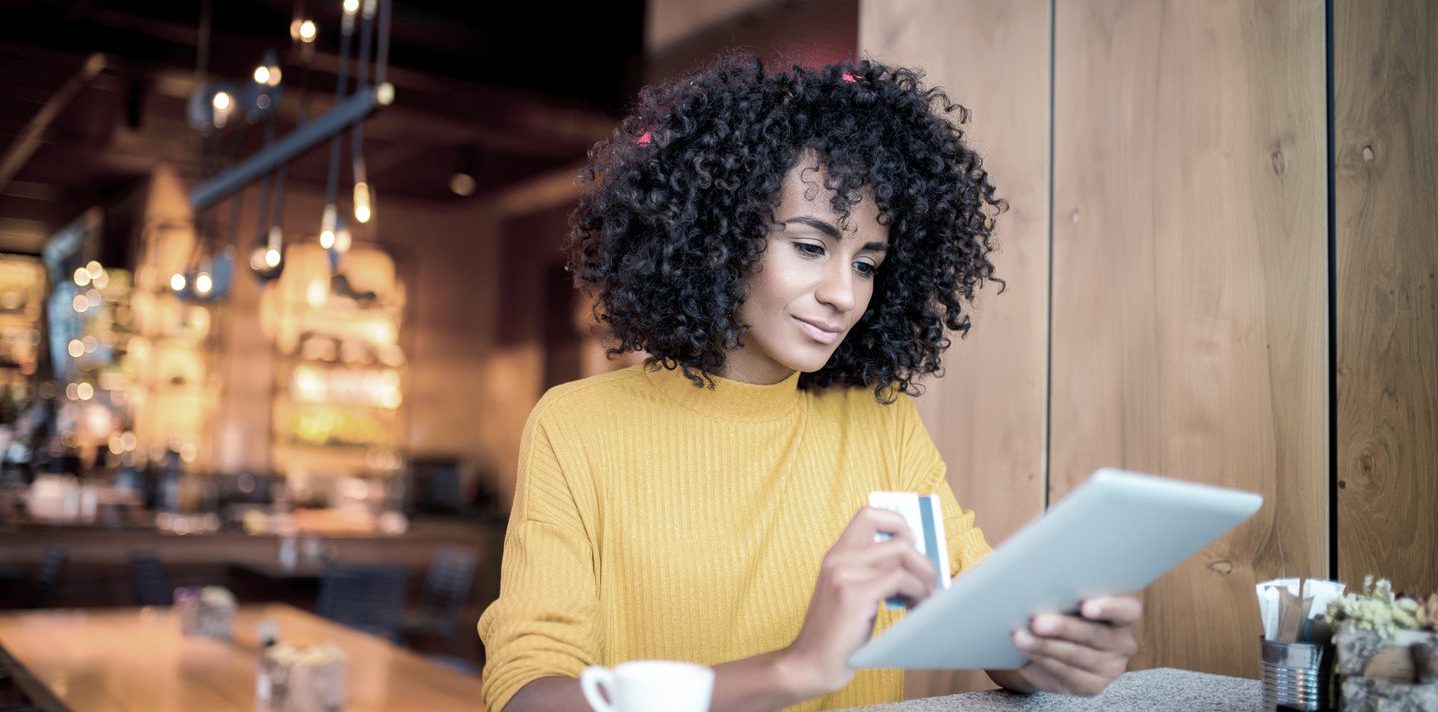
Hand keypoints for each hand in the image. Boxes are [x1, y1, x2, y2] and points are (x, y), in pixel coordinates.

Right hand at [781, 507, 936, 697]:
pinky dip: (917, 593)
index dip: (897, 521)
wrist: (811, 663)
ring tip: (924, 598)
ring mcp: (845, 572)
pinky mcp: (854, 593)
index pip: (869, 514)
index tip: (912, 542)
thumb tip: (913, 560)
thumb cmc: (837, 633)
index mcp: (836, 554)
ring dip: (924, 577)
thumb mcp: (850, 592)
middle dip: (923, 560)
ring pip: (904, 555)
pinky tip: (915, 607)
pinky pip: (900, 579)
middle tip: (929, 582)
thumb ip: (871, 572)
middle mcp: (838, 557)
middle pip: (898, 537)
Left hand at [1006, 595, 1141, 695]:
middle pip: (1095, 633)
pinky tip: (1027, 649)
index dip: (1109, 607)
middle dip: (1063, 627)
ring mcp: (1111, 667)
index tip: (1086, 607)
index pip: (1127, 610)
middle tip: (1037, 621)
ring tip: (1021, 636)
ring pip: (1076, 655)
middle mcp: (1123, 642)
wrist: (1051, 647)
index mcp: (1125, 613)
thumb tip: (1036, 588)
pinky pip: (1066, 673)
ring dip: (1045, 645)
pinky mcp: (1093, 685)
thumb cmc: (1063, 611)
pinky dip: (1042, 658)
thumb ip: (1065, 593)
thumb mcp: (1068, 599)